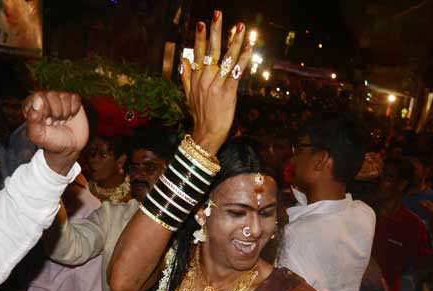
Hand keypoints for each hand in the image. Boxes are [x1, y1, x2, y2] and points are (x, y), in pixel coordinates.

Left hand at [23, 91, 87, 175]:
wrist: (70, 148)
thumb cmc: (51, 141)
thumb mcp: (38, 135)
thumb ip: (33, 119)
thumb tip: (38, 99)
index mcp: (31, 104)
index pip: (38, 97)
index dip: (44, 112)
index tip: (46, 123)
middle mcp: (44, 98)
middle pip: (52, 95)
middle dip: (56, 113)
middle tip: (55, 123)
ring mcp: (59, 98)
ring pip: (64, 96)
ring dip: (65, 113)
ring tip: (62, 121)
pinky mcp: (72, 100)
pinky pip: (75, 98)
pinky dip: (74, 110)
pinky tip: (70, 117)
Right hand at [181, 12, 254, 153]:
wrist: (206, 134)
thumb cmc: (200, 116)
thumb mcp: (188, 96)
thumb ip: (186, 76)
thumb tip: (184, 59)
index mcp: (196, 79)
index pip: (197, 53)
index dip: (199, 37)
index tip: (201, 23)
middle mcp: (204, 79)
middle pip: (210, 51)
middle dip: (215, 31)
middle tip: (218, 14)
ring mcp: (216, 85)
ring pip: (226, 58)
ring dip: (234, 41)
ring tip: (239, 27)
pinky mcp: (228, 92)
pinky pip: (236, 71)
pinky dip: (243, 58)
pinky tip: (249, 48)